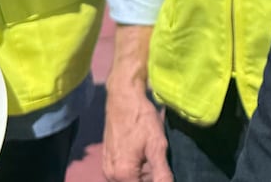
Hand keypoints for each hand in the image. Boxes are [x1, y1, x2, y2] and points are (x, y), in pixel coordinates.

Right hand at [103, 24, 170, 181]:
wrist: (124, 97)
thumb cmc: (141, 119)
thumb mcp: (157, 146)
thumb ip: (161, 173)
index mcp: (122, 175)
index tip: (163, 170)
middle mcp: (110, 175)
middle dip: (150, 178)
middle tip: (160, 161)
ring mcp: (107, 167)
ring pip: (130, 179)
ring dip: (144, 174)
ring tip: (153, 157)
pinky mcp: (107, 159)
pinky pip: (123, 172)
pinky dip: (136, 167)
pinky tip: (144, 154)